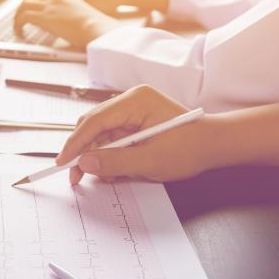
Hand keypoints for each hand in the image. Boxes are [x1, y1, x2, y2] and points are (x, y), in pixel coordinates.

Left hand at [13, 0, 120, 47]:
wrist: (95, 26)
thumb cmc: (93, 26)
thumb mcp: (80, 16)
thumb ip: (67, 16)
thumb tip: (58, 24)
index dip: (33, 3)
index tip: (29, 11)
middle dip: (21, 7)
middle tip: (18, 18)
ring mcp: (50, 6)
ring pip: (24, 4)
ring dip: (17, 15)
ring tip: (16, 26)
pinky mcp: (45, 16)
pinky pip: (24, 16)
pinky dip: (18, 23)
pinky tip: (19, 31)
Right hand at [57, 85, 211, 183]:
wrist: (215, 145)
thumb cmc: (191, 148)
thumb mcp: (151, 160)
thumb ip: (115, 161)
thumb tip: (85, 163)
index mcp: (135, 101)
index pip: (94, 121)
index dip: (75, 143)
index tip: (63, 162)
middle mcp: (131, 101)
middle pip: (94, 125)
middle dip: (83, 151)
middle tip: (76, 176)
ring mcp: (134, 112)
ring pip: (102, 134)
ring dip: (98, 156)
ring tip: (101, 177)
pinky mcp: (137, 123)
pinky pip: (114, 139)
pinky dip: (110, 155)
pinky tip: (114, 171)